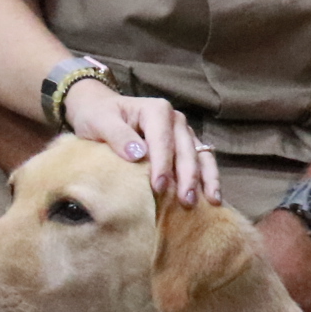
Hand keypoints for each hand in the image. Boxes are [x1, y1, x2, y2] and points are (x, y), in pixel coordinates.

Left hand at [57, 80, 218, 205]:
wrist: (99, 109)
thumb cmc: (98, 115)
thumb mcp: (100, 121)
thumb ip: (117, 135)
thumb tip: (138, 155)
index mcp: (156, 110)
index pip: (163, 140)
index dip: (163, 164)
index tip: (158, 187)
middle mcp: (175, 119)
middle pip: (186, 150)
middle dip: (188, 177)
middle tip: (186, 201)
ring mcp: (182, 133)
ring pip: (201, 155)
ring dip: (205, 179)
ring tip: (210, 202)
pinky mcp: (185, 146)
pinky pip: (201, 161)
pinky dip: (207, 179)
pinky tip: (211, 199)